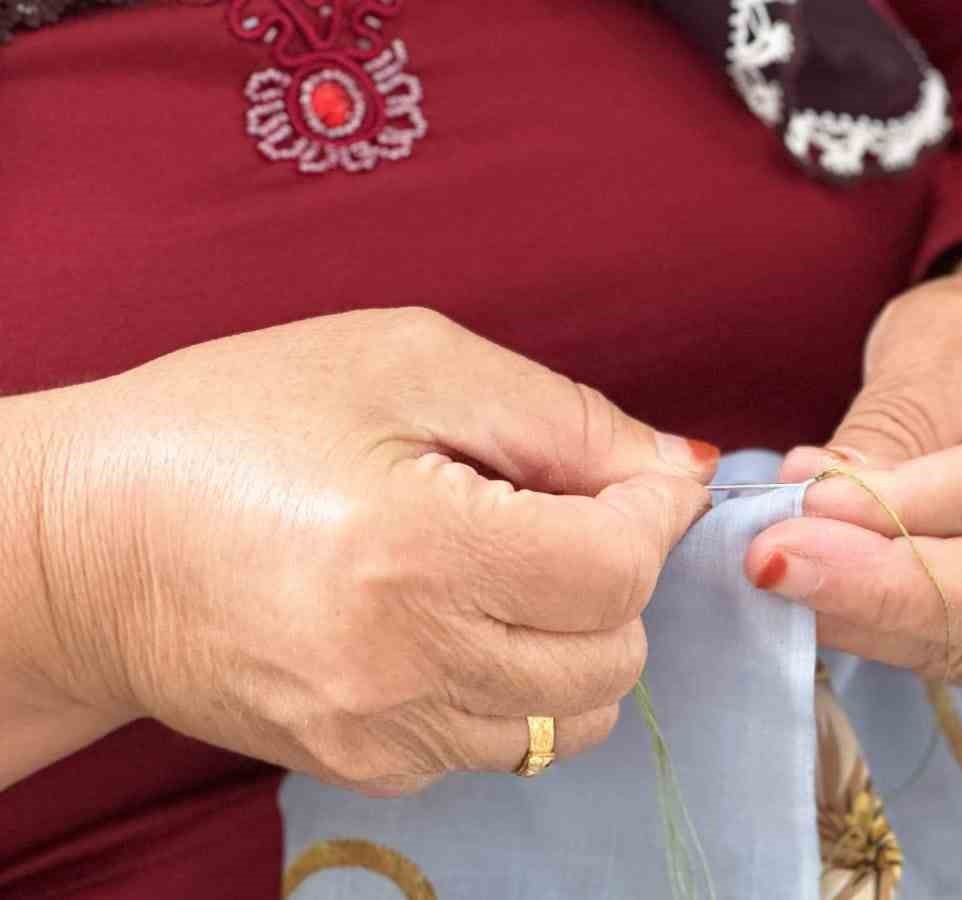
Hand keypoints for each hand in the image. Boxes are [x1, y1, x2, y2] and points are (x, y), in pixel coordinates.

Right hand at [13, 308, 714, 793]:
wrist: (88, 541)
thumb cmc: (236, 422)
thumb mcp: (407, 362)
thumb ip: (562, 417)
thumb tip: (676, 470)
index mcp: (415, 550)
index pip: (617, 571)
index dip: (652, 514)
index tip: (632, 477)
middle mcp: (404, 665)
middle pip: (612, 657)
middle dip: (614, 577)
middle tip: (553, 513)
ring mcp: (382, 733)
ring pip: (571, 719)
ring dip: (573, 640)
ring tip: (502, 568)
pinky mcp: (364, 767)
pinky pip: (500, 743)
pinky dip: (513, 684)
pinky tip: (452, 619)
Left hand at [746, 234, 961, 685]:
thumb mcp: (949, 344)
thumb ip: (896, 427)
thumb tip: (817, 501)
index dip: (910, 512)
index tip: (809, 507)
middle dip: (879, 585)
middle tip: (772, 562)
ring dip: (865, 617)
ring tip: (777, 575)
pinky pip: (956, 656)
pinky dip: (877, 632)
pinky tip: (813, 597)